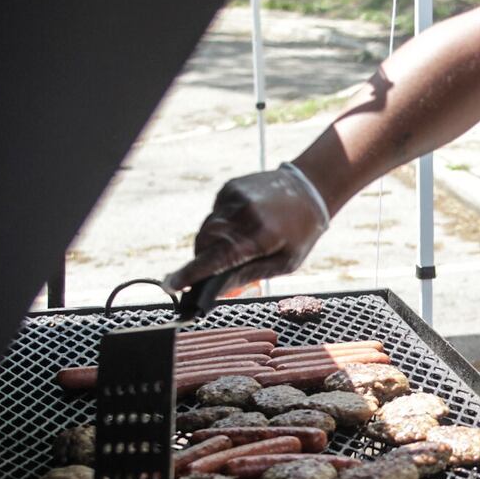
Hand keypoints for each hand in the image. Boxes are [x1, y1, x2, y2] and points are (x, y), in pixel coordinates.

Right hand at [164, 163, 328, 292]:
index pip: (216, 258)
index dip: (191, 274)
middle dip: (204, 261)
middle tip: (214, 273)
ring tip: (239, 246)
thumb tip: (217, 290)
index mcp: (259, 235)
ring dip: (213, 244)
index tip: (170, 285)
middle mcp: (242, 214)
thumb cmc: (301, 232)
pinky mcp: (229, 188)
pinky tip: (242, 226)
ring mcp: (233, 198)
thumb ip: (249, 275)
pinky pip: (214, 214)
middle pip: (205, 244)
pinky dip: (221, 226)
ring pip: (207, 229)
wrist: (309, 189)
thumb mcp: (285, 263)